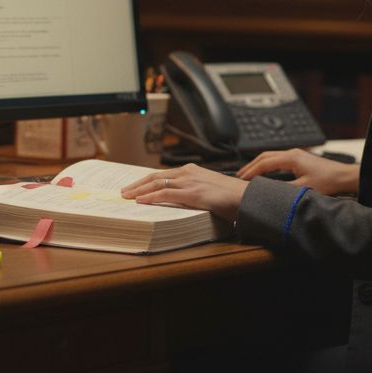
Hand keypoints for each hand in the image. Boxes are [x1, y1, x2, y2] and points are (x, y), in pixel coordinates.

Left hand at [120, 164, 248, 221]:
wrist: (246, 197)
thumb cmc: (232, 197)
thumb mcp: (209, 191)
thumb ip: (194, 193)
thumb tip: (180, 202)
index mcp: (192, 171)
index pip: (163, 174)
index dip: (146, 181)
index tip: (135, 187)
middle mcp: (188, 172)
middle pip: (155, 176)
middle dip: (137, 184)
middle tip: (125, 191)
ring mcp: (189, 181)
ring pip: (156, 183)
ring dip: (139, 190)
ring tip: (127, 196)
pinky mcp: (192, 193)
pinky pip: (165, 193)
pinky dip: (150, 196)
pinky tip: (140, 201)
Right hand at [236, 149, 358, 195]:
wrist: (343, 176)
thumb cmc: (328, 181)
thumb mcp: (303, 189)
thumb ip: (284, 190)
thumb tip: (269, 192)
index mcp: (291, 158)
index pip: (264, 163)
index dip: (251, 171)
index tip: (241, 179)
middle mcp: (292, 153)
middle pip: (265, 156)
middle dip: (251, 165)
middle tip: (239, 175)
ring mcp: (296, 155)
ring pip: (271, 156)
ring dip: (259, 164)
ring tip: (249, 173)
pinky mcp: (300, 159)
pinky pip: (278, 159)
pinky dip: (267, 165)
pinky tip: (265, 173)